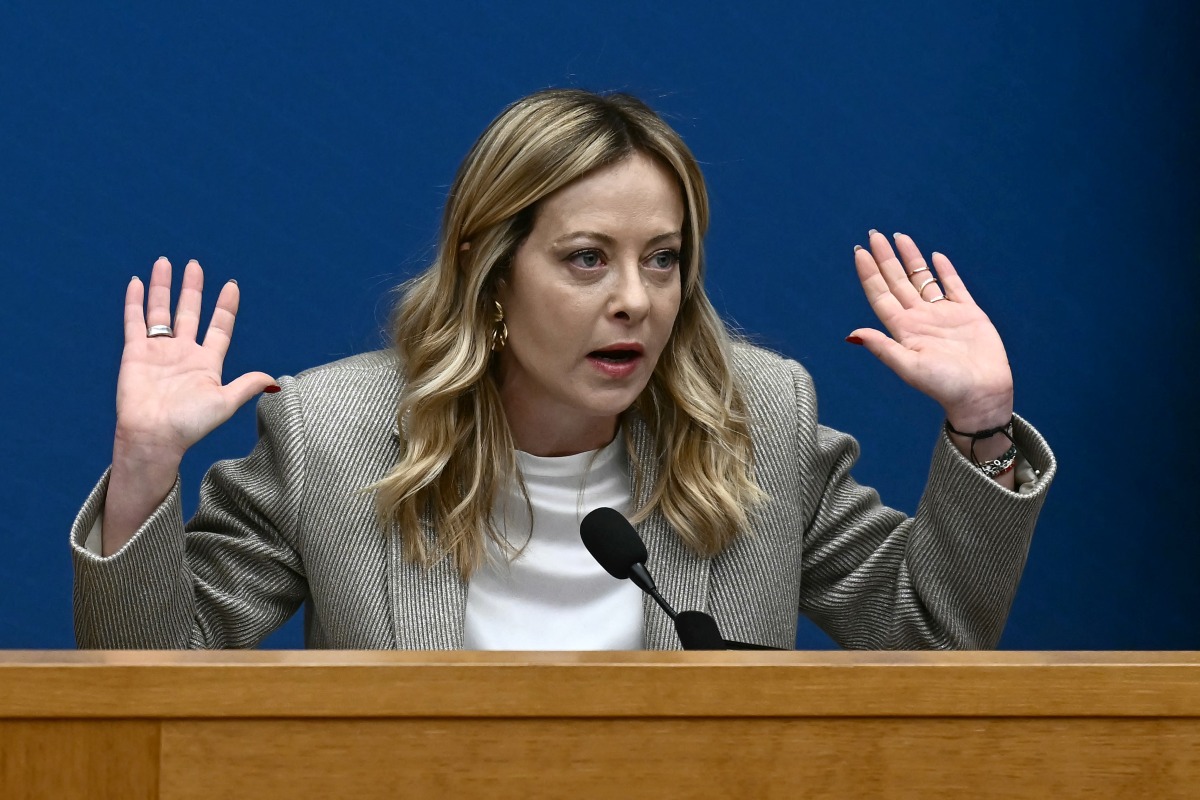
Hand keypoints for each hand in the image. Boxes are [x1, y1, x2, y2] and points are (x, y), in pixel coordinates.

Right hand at [115, 257, 275, 461]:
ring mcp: (159, 351)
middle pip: (189, 312)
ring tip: (166, 262)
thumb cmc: (190, 424)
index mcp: (207, 362)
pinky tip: (138, 282)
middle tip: (194, 264)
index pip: (219, 327)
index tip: (231, 285)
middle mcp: (183, 352)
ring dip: (163, 287)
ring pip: (161, 311)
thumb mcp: (225, 402)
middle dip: (192, 288)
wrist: (154, 436)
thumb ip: (247, 386)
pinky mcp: (135, 353)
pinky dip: (136, 302)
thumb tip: (275, 380)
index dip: (225, 307)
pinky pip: (135, 322)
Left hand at [848, 231, 1012, 431]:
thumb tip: (852, 334)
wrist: (982, 394)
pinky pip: (953, 286)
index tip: (859, 252)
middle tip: (873, 235)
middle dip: (885, 258)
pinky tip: (935, 256)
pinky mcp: (968, 313)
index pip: (880, 295)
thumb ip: (883, 347)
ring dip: (910, 258)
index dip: (869, 274)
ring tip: (898, 237)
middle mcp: (920, 318)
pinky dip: (945, 270)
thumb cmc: (945, 386)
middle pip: (897, 281)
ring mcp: (943, 314)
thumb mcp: (909, 367)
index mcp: (903, 329)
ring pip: (922, 279)